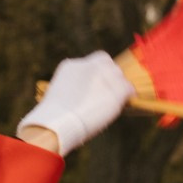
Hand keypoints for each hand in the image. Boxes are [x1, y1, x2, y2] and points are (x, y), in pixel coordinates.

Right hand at [18, 51, 136, 156]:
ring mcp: (103, 75)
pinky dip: (128, 95)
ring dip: (118, 85)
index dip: (98, 71)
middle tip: (109, 91)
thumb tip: (83, 98)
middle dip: (110, 75)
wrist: (58, 121)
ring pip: (119, 75)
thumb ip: (73, 88)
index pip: (92, 61)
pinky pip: (128, 88)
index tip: (99, 82)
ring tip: (114, 100)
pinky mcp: (116, 88)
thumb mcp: (59, 95)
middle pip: (107, 63)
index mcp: (71, 66)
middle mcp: (88, 66)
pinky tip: (125, 103)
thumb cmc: (54, 117)